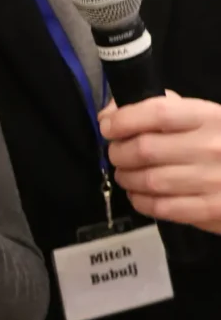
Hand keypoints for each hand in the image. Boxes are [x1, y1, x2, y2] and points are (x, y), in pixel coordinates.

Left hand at [99, 92, 220, 233]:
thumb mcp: (204, 116)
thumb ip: (164, 108)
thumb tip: (112, 112)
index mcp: (208, 117)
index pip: (157, 112)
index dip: (124, 119)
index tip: (108, 125)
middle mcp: (210, 148)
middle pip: (145, 149)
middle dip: (119, 152)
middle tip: (116, 153)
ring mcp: (211, 181)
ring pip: (148, 181)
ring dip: (126, 177)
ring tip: (126, 174)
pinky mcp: (210, 211)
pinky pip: (162, 208)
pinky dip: (140, 201)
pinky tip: (139, 194)